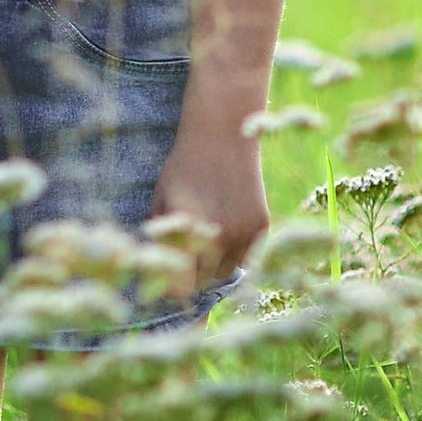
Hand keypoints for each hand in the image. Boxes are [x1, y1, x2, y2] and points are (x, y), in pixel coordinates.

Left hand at [147, 116, 271, 284]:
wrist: (223, 133)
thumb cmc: (185, 165)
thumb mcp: (162, 199)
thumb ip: (162, 237)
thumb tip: (160, 269)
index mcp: (188, 234)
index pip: (180, 286)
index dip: (172, 287)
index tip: (168, 281)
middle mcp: (218, 238)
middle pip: (202, 281)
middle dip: (192, 272)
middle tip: (187, 254)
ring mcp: (243, 233)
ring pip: (225, 271)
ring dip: (214, 263)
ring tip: (206, 235)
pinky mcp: (261, 226)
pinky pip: (247, 257)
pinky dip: (236, 251)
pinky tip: (227, 227)